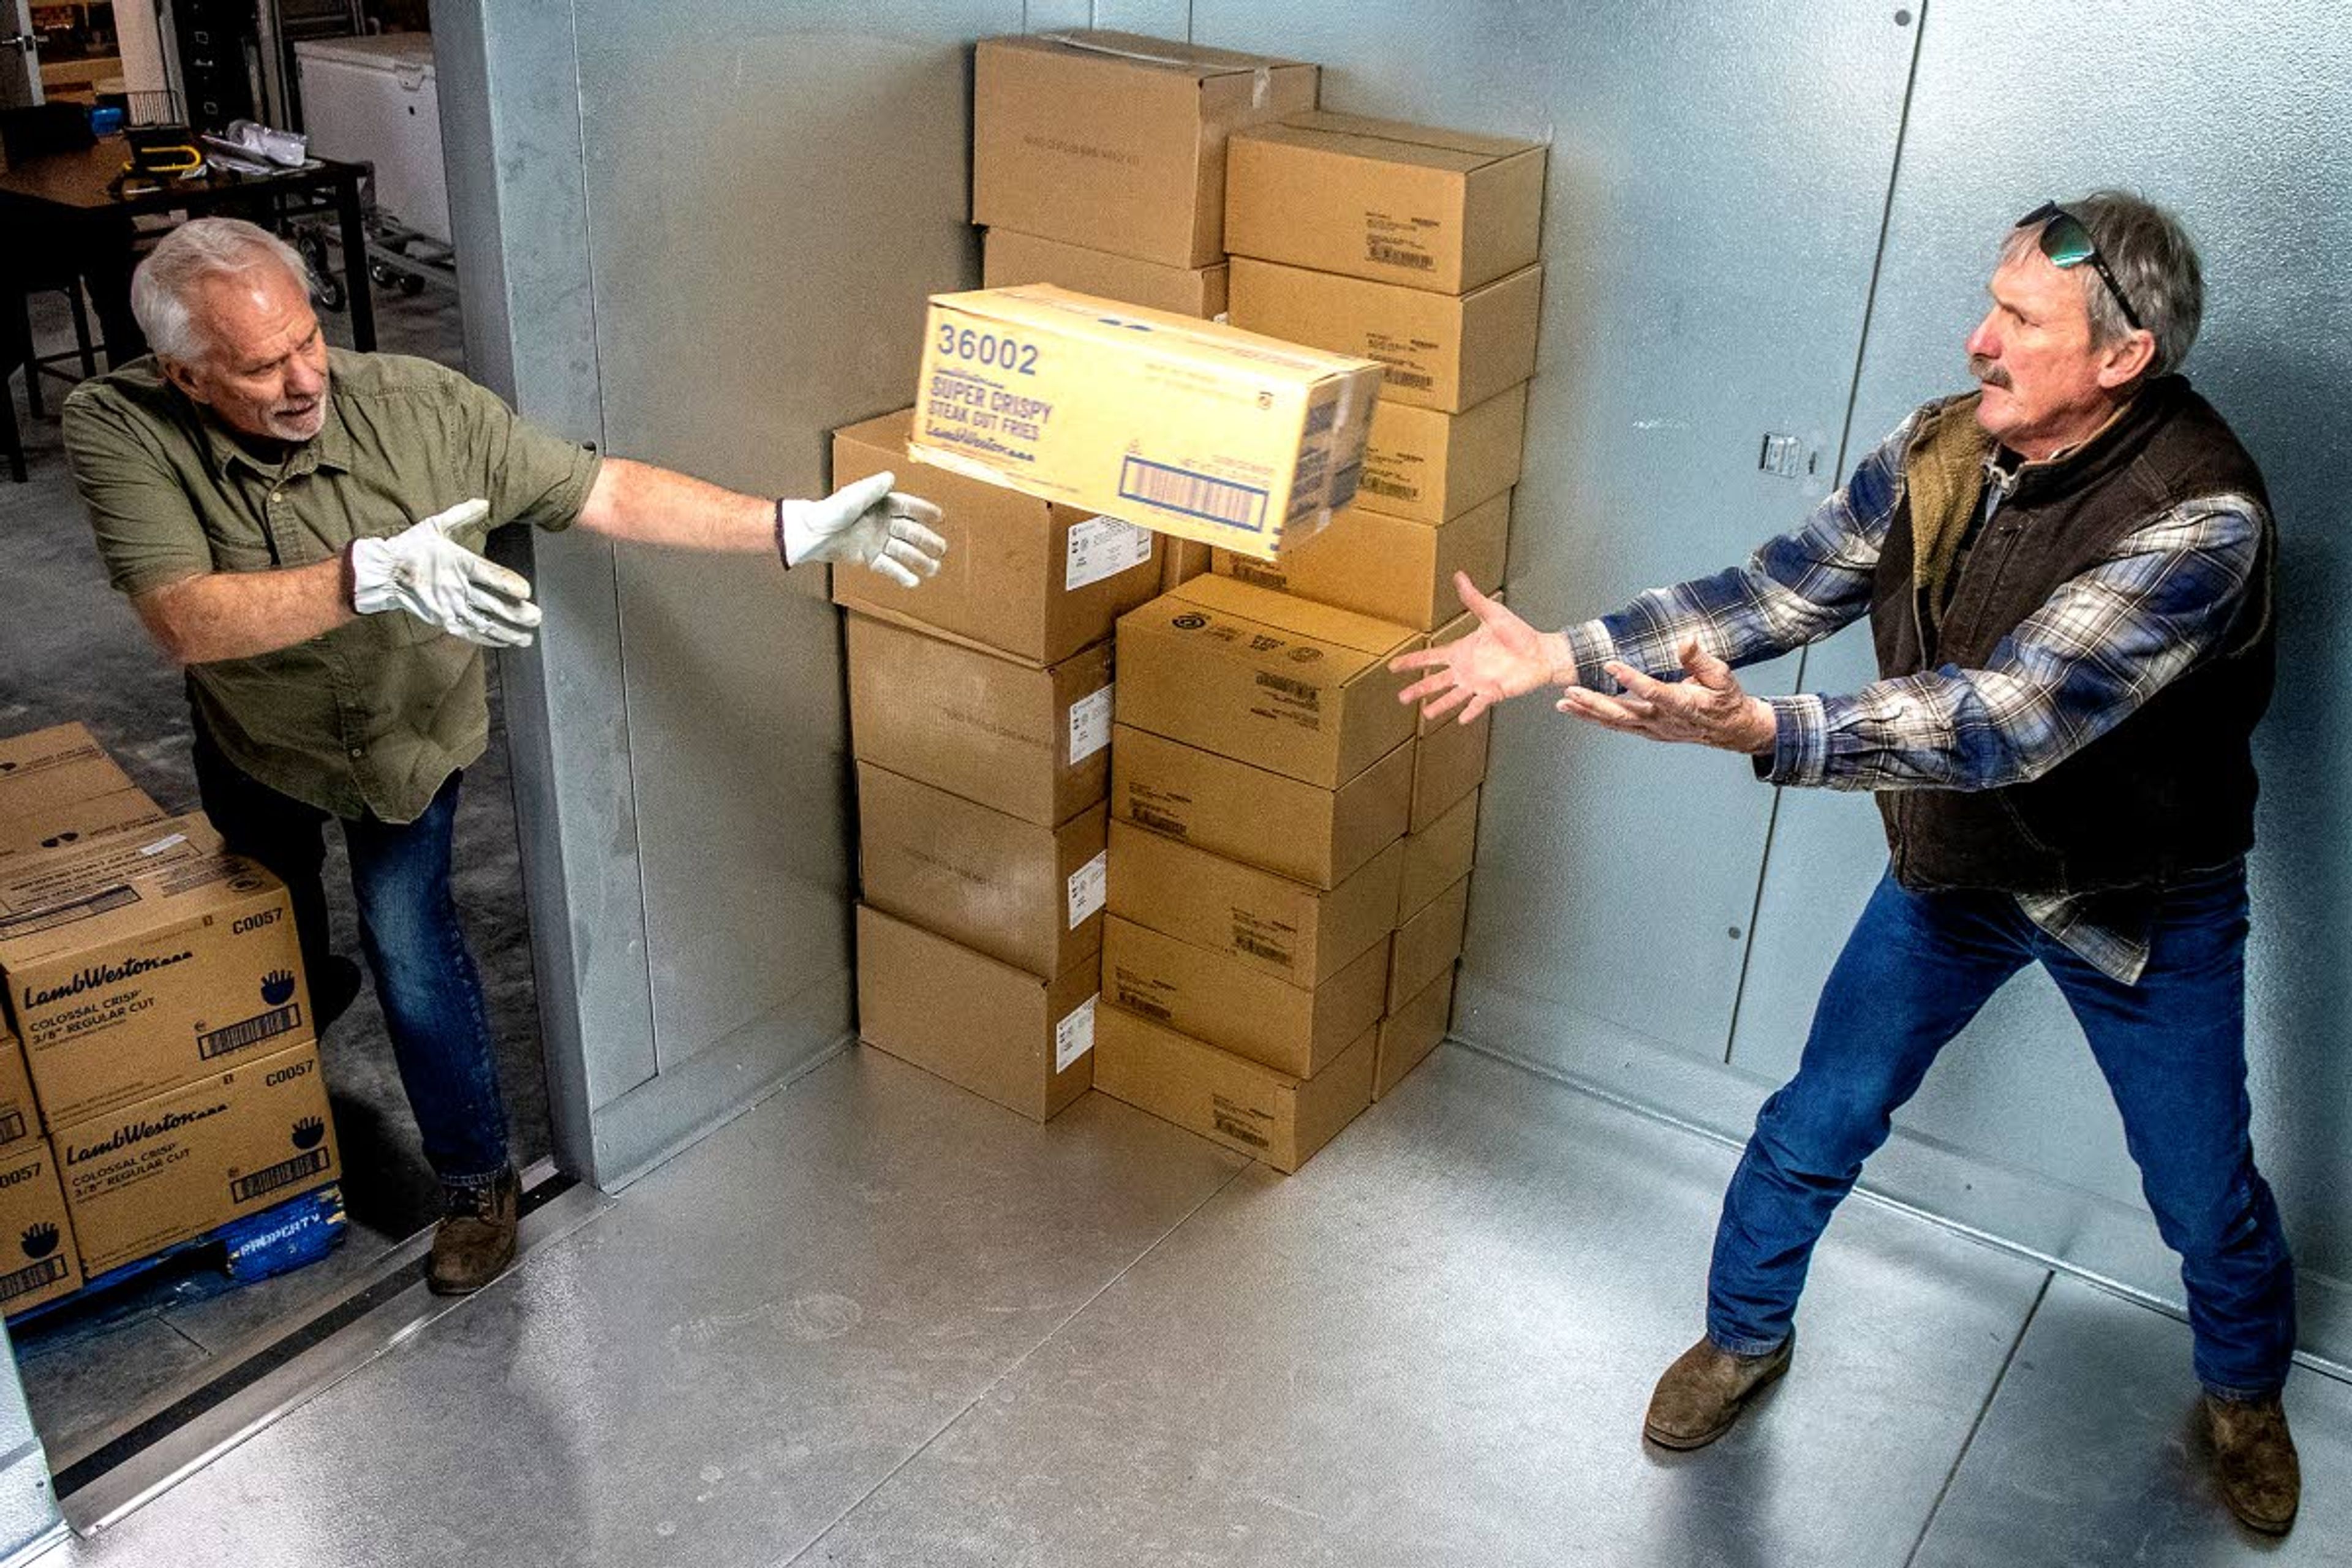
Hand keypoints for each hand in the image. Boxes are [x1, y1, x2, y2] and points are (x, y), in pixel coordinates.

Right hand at [348, 498, 542, 647]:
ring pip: (485, 623)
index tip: (526, 591)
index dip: (507, 584)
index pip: (488, 574)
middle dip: (517, 613)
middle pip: (492, 604)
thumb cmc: (411, 548)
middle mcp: (456, 588)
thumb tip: (485, 503)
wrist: (383, 573)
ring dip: (508, 631)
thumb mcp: (435, 525)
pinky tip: (506, 641)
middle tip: (536, 617)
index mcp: (457, 563)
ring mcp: (450, 607)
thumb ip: (462, 515)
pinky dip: (490, 639)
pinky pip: (470, 633)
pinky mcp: (443, 620)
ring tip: (527, 637)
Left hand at [778, 471, 946, 587]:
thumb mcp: (853, 497)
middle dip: (927, 540)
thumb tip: (890, 477)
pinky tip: (913, 581)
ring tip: (934, 569)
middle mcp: (882, 522)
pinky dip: (901, 574)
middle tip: (942, 548)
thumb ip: (873, 489)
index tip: (940, 517)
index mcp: (881, 504)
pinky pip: (888, 567)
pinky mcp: (869, 557)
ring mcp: (877, 541)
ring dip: (919, 560)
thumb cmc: (829, 511)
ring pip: (904, 552)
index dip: (924, 511)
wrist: (810, 534)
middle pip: (910, 532)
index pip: (907, 507)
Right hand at [1388, 572, 1569, 724]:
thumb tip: (1459, 576)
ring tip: (1426, 715)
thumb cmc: (1518, 633)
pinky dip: (1470, 712)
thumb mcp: (1492, 613)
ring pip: (1453, 697)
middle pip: (1436, 682)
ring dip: (1440, 705)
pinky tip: (1461, 720)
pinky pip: (1478, 705)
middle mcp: (1465, 670)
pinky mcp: (1492, 693)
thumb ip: (1473, 598)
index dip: (1412, 661)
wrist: (1540, 651)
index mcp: (1461, 651)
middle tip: (1402, 698)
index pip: (1430, 657)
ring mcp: (1477, 683)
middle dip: (1418, 689)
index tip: (1393, 666)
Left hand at [1555, 639, 1777, 754]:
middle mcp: (1662, 720)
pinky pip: (1616, 725)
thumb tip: (1685, 639)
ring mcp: (1652, 728)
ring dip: (1588, 712)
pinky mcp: (1646, 730)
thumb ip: (1700, 658)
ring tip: (1563, 702)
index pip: (1652, 692)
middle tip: (1571, 690)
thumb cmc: (1725, 698)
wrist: (1730, 728)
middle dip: (1595, 702)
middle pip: (1623, 713)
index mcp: (1682, 704)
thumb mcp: (1721, 675)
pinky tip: (1576, 710)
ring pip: (1615, 722)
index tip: (1610, 664)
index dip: (1631, 679)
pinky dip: (1594, 718)